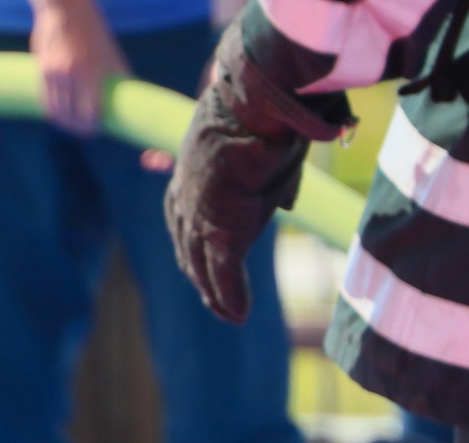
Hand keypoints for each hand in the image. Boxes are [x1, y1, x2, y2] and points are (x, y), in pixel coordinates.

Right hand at [31, 0, 126, 135]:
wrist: (65, 9)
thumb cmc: (92, 30)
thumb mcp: (110, 52)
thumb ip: (118, 76)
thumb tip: (130, 98)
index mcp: (93, 71)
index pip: (91, 114)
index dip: (92, 127)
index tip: (95, 131)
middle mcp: (72, 74)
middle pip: (71, 117)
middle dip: (77, 128)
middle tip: (84, 131)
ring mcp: (55, 73)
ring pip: (56, 112)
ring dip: (64, 122)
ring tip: (71, 124)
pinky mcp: (42, 70)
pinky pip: (46, 100)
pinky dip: (53, 110)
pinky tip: (59, 112)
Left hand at [164, 27, 345, 323]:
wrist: (258, 101)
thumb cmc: (262, 112)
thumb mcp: (257, 145)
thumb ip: (266, 177)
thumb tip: (286, 206)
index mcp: (186, 177)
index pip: (182, 223)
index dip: (193, 249)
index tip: (200, 266)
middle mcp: (185, 201)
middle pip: (189, 251)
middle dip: (201, 278)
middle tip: (214, 301)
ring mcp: (200, 218)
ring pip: (204, 268)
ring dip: (216, 295)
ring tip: (230, 316)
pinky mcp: (222, 231)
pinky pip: (225, 275)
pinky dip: (232, 298)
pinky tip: (239, 316)